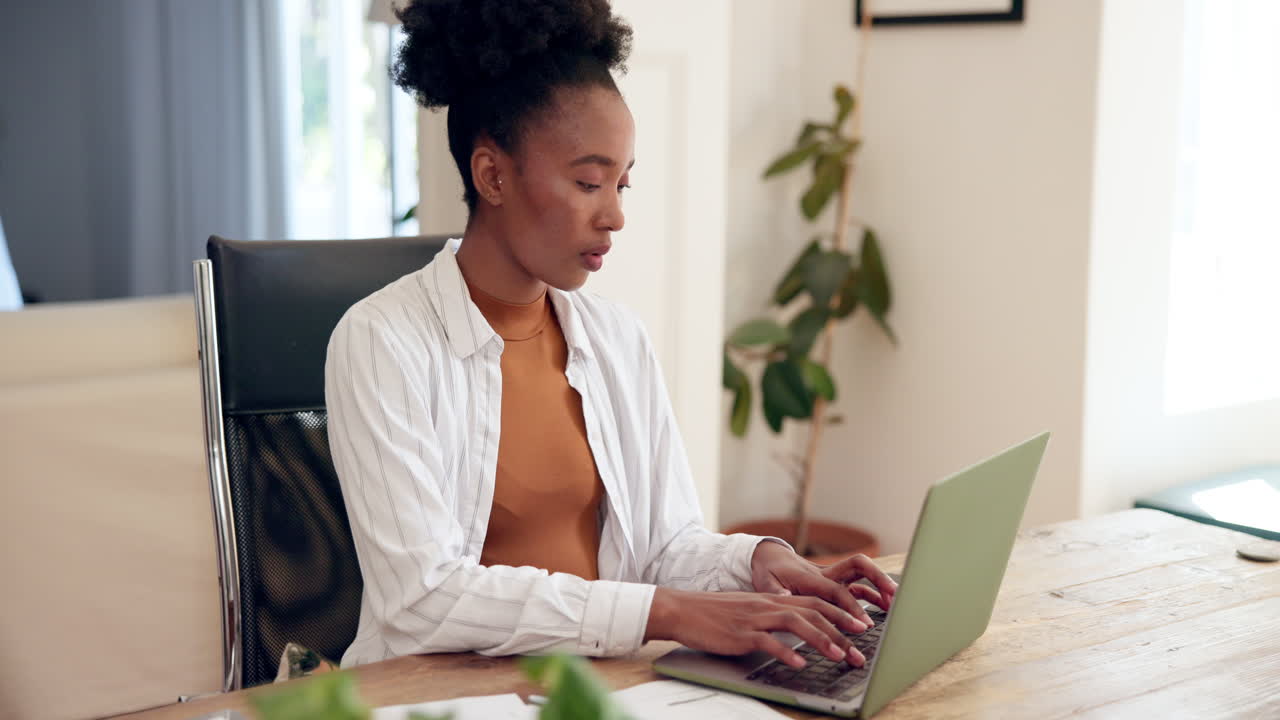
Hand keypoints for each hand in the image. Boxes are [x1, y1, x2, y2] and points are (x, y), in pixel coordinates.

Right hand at [645, 587, 871, 667]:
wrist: (683, 609)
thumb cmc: (716, 614)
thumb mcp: (750, 611)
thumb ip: (774, 617)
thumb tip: (798, 632)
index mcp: (773, 599)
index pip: (815, 602)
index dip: (841, 613)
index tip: (861, 627)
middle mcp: (769, 605)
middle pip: (813, 611)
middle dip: (841, 628)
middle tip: (861, 646)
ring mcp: (755, 618)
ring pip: (796, 623)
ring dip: (822, 639)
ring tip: (840, 655)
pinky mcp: (741, 633)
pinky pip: (767, 642)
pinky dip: (786, 652)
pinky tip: (799, 663)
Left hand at [750, 541, 897, 625]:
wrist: (769, 556)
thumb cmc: (768, 571)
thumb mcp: (766, 582)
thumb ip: (776, 592)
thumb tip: (786, 600)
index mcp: (811, 577)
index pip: (836, 590)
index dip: (851, 606)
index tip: (863, 624)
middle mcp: (826, 573)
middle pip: (858, 567)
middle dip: (877, 579)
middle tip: (893, 596)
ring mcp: (832, 576)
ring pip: (862, 574)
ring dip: (880, 586)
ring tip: (896, 604)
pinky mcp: (835, 581)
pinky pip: (858, 585)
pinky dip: (873, 594)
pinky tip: (885, 606)